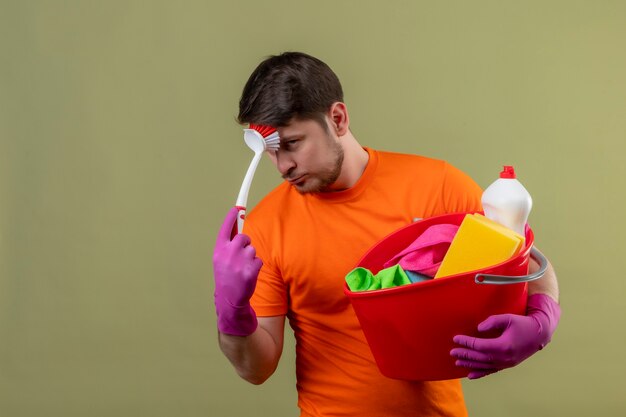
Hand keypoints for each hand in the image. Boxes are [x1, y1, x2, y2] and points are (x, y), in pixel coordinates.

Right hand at [213, 207, 262, 335]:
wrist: (229, 299)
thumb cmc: (226, 277)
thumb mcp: (220, 260)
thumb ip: (228, 245)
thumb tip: (238, 228)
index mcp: (218, 250)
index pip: (226, 228)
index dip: (232, 217)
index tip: (237, 207)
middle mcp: (228, 253)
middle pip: (244, 237)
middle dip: (245, 244)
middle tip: (240, 257)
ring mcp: (239, 261)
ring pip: (252, 249)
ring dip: (250, 257)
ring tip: (242, 269)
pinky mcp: (250, 269)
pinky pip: (258, 260)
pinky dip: (256, 266)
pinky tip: (248, 275)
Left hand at [450, 293, 560, 378]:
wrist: (539, 334)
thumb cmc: (523, 324)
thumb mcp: (508, 318)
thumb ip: (492, 322)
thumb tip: (478, 329)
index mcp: (503, 345)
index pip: (480, 345)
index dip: (467, 342)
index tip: (456, 338)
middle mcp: (504, 357)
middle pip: (480, 357)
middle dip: (465, 354)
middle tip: (452, 352)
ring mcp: (506, 363)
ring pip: (484, 366)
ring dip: (470, 364)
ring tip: (457, 362)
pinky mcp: (508, 365)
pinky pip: (492, 371)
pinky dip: (480, 373)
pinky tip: (470, 375)